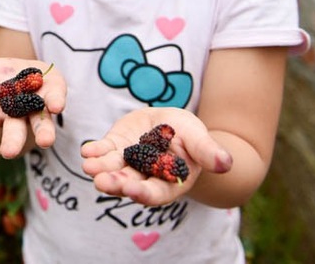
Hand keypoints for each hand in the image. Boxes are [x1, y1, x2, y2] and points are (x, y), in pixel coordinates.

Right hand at [0, 58, 65, 158]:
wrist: (26, 70)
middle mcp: (15, 117)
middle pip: (13, 133)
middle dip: (11, 142)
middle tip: (9, 153)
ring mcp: (36, 107)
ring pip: (39, 123)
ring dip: (43, 132)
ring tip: (45, 142)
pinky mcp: (54, 92)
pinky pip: (55, 97)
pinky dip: (56, 101)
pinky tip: (57, 106)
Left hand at [80, 108, 232, 206]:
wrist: (172, 122)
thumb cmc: (191, 135)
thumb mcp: (200, 139)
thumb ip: (208, 152)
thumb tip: (226, 163)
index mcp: (168, 182)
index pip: (155, 193)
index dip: (144, 193)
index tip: (131, 190)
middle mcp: (144, 177)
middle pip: (129, 184)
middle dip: (115, 183)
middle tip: (100, 181)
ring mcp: (128, 163)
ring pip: (112, 170)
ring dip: (99, 169)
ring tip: (88, 166)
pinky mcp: (116, 147)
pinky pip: (103, 151)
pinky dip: (95, 151)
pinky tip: (87, 150)